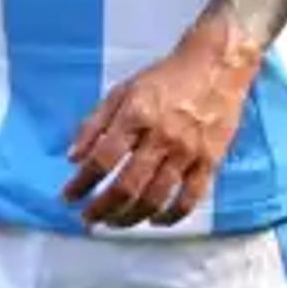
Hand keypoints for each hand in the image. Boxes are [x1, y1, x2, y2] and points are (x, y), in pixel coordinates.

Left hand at [64, 14, 256, 229]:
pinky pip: (190, 199)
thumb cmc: (166, 78)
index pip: (102, 159)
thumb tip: (74, 158)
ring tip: (115, 222)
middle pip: (126, 186)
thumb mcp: (122, 91)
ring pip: (155, 198)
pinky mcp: (210, 161)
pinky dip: (170, 216)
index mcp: (136, 115)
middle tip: (88, 218)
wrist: (217, 65)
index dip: (81, 184)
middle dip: (102, 208)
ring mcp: (188, 152)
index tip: (69, 197)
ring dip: (130, 217)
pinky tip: (155, 220)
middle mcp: (162, 136)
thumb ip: (95, 124)